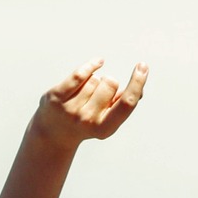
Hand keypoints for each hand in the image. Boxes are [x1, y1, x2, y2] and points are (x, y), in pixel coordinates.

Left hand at [31, 59, 148, 150]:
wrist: (54, 134)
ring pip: (95, 78)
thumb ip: (122, 105)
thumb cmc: (87, 123)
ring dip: (93, 83)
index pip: (126, 104)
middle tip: (98, 97)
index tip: (143, 66)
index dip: (137, 84)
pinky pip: (80, 73)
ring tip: (84, 97)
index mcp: (104, 128)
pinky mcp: (57, 96)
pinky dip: (91, 65)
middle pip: (111, 82)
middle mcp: (87, 120)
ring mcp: (70, 109)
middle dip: (109, 84)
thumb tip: (139, 89)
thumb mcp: (106, 120)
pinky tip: (98, 62)